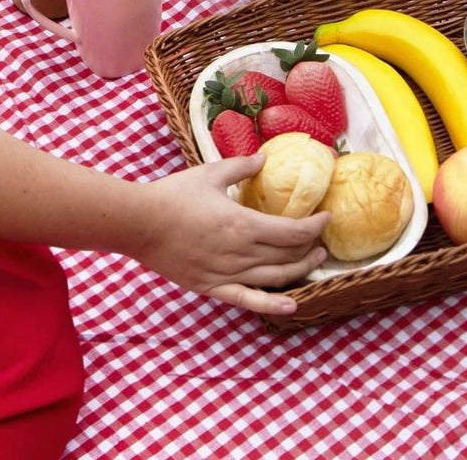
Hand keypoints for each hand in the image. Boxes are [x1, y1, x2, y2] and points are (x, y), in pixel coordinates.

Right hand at [132, 155, 328, 314]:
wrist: (139, 224)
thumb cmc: (175, 195)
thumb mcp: (212, 172)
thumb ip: (243, 166)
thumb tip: (264, 158)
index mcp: (244, 224)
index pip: (293, 231)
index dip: (315, 226)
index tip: (326, 217)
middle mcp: (240, 253)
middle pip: (289, 256)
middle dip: (311, 247)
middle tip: (322, 239)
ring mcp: (227, 274)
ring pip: (276, 278)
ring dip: (301, 271)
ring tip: (314, 262)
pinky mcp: (212, 287)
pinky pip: (248, 300)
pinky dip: (273, 306)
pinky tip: (292, 307)